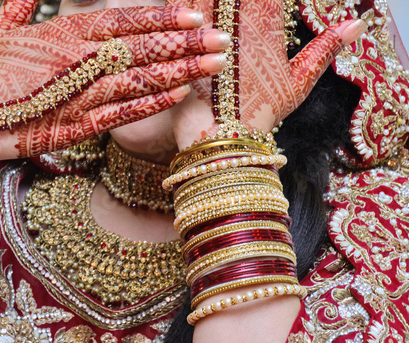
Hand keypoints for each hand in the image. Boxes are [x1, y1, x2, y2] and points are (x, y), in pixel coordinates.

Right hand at [0, 0, 228, 164]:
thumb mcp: (2, 29)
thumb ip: (25, 4)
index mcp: (65, 32)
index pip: (125, 20)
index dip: (162, 17)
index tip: (193, 17)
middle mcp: (80, 61)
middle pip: (143, 49)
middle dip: (186, 46)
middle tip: (220, 43)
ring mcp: (83, 94)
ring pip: (141, 80)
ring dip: (181, 73)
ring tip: (213, 68)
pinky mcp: (80, 126)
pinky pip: (125, 113)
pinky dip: (153, 103)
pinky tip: (179, 96)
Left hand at [169, 0, 367, 149]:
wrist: (222, 138)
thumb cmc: (260, 114)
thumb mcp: (298, 83)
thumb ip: (325, 49)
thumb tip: (357, 23)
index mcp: (267, 23)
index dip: (269, 0)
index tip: (270, 7)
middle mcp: (238, 19)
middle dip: (238, 2)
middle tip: (240, 10)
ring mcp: (207, 28)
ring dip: (208, 1)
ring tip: (219, 14)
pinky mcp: (179, 40)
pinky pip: (176, 8)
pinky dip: (180, 5)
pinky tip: (182, 5)